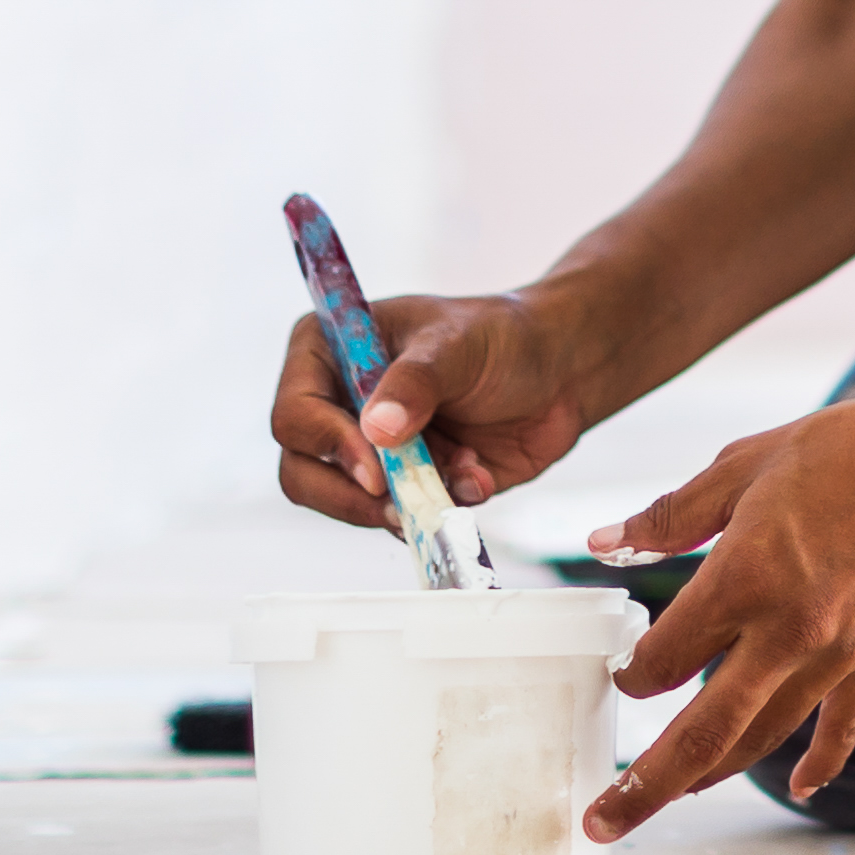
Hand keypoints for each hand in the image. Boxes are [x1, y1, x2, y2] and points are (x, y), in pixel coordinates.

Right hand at [267, 289, 600, 527]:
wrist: (559, 372)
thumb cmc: (502, 337)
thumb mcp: (457, 345)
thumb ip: (416, 383)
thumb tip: (377, 430)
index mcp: (330, 350)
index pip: (295, 412)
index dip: (326, 445)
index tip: (374, 465)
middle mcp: (336, 404)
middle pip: (303, 472)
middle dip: (354, 494)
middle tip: (400, 500)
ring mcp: (367, 449)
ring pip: (348, 504)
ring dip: (407, 499)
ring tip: (462, 471)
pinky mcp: (401, 484)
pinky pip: (399, 517)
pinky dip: (440, 507)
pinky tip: (477, 476)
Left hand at [573, 389, 854, 838]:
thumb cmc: (849, 447)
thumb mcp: (744, 466)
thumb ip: (669, 515)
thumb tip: (603, 541)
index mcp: (744, 579)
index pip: (663, 659)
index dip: (631, 673)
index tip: (623, 671)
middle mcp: (786, 633)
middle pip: (701, 735)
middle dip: (644, 786)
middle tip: (600, 822)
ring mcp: (836, 656)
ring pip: (761, 740)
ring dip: (708, 778)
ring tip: (668, 797)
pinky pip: (842, 728)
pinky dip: (820, 764)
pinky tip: (799, 787)